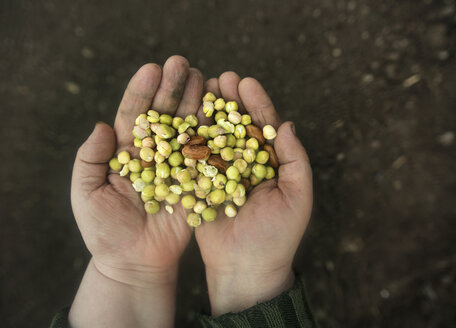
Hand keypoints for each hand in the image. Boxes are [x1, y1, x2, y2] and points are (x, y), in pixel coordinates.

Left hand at [69, 56, 203, 326]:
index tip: (152, 69)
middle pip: (164, 115)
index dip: (142, 92)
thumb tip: (101, 126)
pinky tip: (219, 110)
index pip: (134, 115)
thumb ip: (90, 159)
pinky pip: (205, 154)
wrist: (134, 261)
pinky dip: (212, 132)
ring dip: (194, 102)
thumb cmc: (105, 231)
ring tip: (203, 77)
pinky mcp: (196, 181)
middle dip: (173, 88)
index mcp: (126, 151)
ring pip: (187, 128)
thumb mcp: (86, 193)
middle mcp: (154, 152)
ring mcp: (177, 165)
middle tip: (182, 63)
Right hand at [195, 72, 312, 315]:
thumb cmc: (277, 235)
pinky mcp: (201, 185)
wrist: (245, 268)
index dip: (256, 103)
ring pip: (216, 136)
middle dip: (231, 100)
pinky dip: (191, 136)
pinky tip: (184, 117)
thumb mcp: (297, 197)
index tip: (245, 82)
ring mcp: (222, 173)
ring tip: (202, 88)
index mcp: (271, 163)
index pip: (264, 127)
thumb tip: (287, 124)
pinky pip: (196, 157)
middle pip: (237, 125)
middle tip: (221, 77)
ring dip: (210, 112)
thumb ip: (294, 160)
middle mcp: (246, 164)